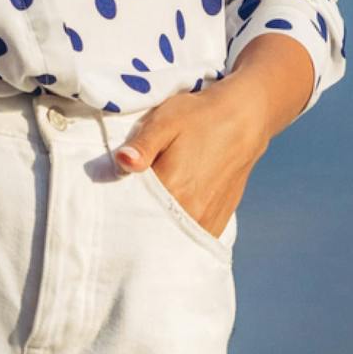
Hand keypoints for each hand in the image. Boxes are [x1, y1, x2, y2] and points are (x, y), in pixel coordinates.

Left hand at [111, 86, 266, 241]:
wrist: (243, 120)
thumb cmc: (199, 117)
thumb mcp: (164, 122)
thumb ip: (142, 146)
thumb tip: (122, 161)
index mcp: (174, 188)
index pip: (133, 208)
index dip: (118, 202)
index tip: (109, 194)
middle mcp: (192, 211)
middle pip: (152, 225)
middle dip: (135, 217)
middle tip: (124, 201)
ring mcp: (207, 220)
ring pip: (171, 234)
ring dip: (156, 225)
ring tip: (147, 206)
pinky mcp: (218, 221)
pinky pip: (190, 236)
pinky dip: (176, 230)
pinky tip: (167, 215)